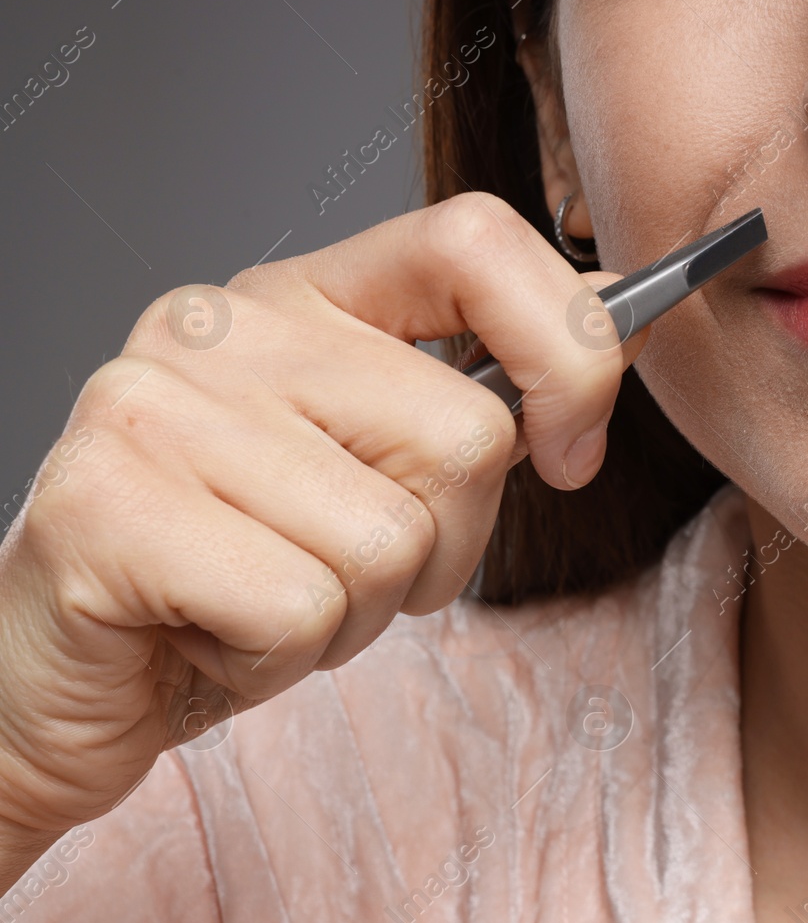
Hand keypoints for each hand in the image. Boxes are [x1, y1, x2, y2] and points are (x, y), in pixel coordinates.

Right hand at [0, 192, 638, 857]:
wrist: (78, 681)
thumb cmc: (243, 576)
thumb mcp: (376, 466)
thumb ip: (475, 386)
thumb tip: (615, 313)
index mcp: (303, 298)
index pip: (476, 241)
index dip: (567, 352)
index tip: (570, 453)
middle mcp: (224, 323)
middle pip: (466, 436)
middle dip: (441, 552)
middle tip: (343, 572)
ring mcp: (155, 407)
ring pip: (392, 542)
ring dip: (356, 616)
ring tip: (266, 602)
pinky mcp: (107, 508)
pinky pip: (302, 609)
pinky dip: (280, 661)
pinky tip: (213, 638)